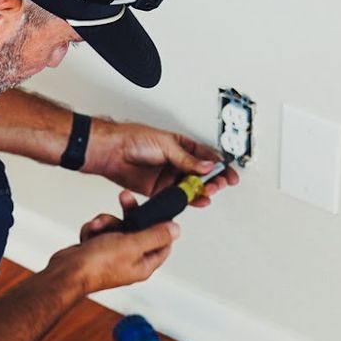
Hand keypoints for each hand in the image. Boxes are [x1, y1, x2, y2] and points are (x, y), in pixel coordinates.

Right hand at [47, 202, 178, 294]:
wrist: (66, 271)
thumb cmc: (97, 264)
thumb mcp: (132, 245)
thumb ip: (155, 235)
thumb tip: (176, 230)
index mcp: (144, 264)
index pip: (163, 243)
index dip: (161, 225)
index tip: (155, 209)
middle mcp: (130, 261)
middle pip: (138, 230)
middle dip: (129, 214)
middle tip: (125, 198)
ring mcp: (113, 256)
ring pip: (117, 227)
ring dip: (106, 222)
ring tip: (96, 227)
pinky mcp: (97, 250)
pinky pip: (101, 231)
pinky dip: (94, 230)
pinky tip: (88, 234)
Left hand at [81, 120, 240, 207]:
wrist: (111, 152)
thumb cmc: (133, 139)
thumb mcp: (166, 145)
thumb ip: (187, 159)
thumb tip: (207, 166)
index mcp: (182, 146)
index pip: (207, 157)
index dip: (220, 165)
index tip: (230, 174)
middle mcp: (177, 162)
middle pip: (202, 174)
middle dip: (214, 180)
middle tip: (219, 184)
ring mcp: (168, 176)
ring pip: (191, 187)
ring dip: (202, 191)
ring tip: (209, 193)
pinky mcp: (159, 190)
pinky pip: (177, 197)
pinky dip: (189, 200)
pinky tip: (197, 201)